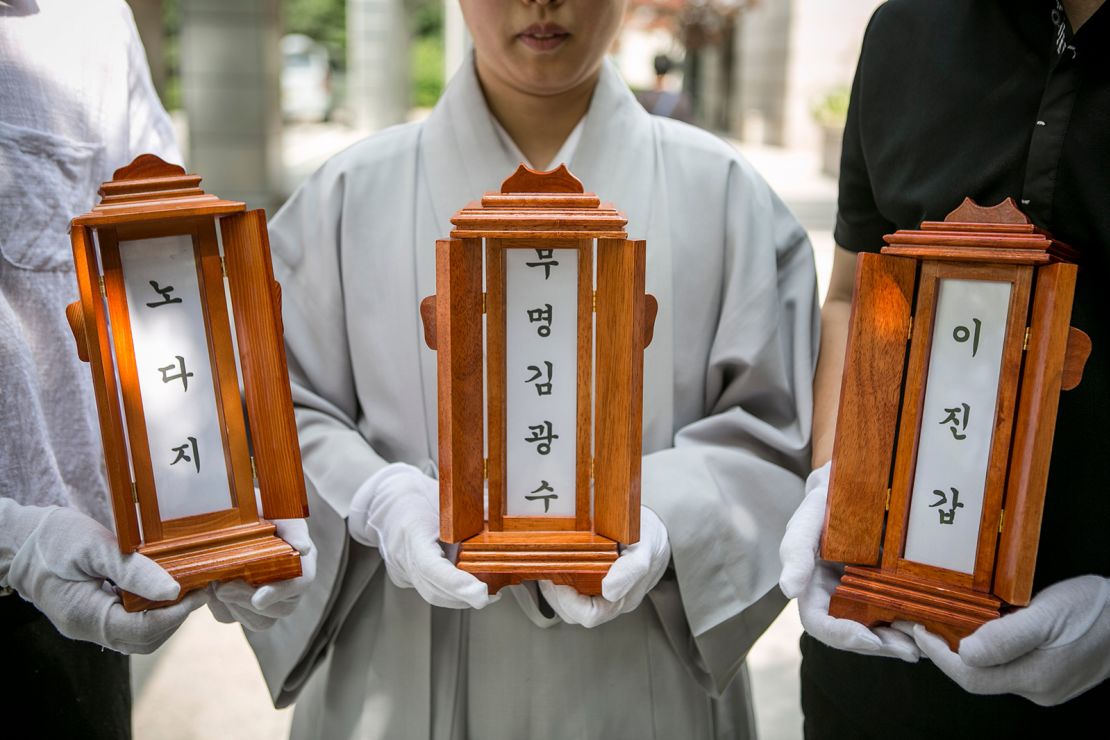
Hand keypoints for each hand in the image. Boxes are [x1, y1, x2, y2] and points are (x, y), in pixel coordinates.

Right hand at [0, 501, 203, 653]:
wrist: (21, 541)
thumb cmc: (54, 539)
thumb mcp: (96, 547)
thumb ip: (134, 570)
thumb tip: (174, 590)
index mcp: (85, 616)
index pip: (142, 631)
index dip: (176, 614)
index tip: (199, 590)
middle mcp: (88, 628)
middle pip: (144, 640)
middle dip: (176, 617)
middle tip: (198, 586)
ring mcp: (90, 625)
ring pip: (139, 635)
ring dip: (166, 615)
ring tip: (186, 585)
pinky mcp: (94, 615)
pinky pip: (129, 623)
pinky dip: (151, 609)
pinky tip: (163, 585)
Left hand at [206, 518, 317, 630]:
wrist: (233, 511)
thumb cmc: (261, 507)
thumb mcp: (278, 509)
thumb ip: (293, 528)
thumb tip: (304, 549)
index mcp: (302, 559)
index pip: (302, 582)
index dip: (281, 592)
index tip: (258, 598)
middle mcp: (289, 584)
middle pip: (281, 609)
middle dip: (248, 601)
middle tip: (222, 586)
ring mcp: (267, 598)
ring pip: (259, 622)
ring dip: (234, 607)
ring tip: (215, 585)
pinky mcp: (242, 606)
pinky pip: (231, 618)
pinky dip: (218, 607)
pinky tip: (210, 588)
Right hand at [347, 463, 495, 608]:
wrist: (387, 499)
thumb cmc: (417, 495)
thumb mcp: (446, 496)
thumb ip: (473, 510)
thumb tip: (503, 520)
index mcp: (412, 529)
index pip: (431, 566)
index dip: (457, 583)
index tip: (481, 594)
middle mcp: (402, 554)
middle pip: (433, 588)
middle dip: (465, 596)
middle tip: (492, 595)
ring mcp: (400, 567)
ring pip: (432, 593)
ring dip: (460, 597)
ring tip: (487, 593)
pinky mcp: (404, 575)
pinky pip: (429, 589)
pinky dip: (451, 592)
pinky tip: (469, 588)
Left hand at [538, 506, 669, 627]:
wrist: (654, 530)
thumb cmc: (648, 537)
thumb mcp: (643, 547)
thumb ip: (631, 570)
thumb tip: (609, 592)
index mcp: (623, 598)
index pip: (590, 615)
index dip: (569, 601)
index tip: (559, 579)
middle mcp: (611, 601)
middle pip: (576, 613)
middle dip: (556, 595)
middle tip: (548, 571)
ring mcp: (600, 593)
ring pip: (570, 605)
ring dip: (555, 589)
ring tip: (550, 568)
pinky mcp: (592, 583)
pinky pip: (571, 592)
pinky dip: (559, 581)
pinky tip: (558, 566)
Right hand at [779, 463, 918, 661]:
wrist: (858, 483)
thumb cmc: (827, 500)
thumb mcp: (808, 518)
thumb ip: (795, 551)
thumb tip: (788, 590)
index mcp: (812, 586)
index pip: (819, 623)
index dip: (841, 635)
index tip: (868, 637)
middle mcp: (836, 597)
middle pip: (853, 635)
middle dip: (879, 645)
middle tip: (909, 649)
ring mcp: (863, 595)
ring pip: (877, 630)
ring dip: (897, 641)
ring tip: (922, 643)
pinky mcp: (888, 588)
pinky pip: (897, 613)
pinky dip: (910, 623)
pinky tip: (930, 624)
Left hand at [908, 575, 1109, 704]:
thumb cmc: (1096, 611)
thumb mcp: (1047, 614)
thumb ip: (1005, 637)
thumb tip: (964, 652)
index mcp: (1034, 677)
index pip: (969, 676)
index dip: (938, 655)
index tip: (918, 629)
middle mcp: (1037, 688)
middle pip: (976, 677)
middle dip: (943, 652)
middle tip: (918, 625)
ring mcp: (1045, 684)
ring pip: (991, 671)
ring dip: (962, 650)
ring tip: (939, 625)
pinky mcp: (1051, 675)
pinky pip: (1008, 666)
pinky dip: (985, 650)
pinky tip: (976, 630)